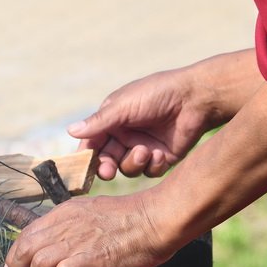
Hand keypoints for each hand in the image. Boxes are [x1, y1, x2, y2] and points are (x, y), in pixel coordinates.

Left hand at [3, 191, 177, 266]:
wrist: (156, 219)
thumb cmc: (131, 219)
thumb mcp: (91, 214)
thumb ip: (72, 227)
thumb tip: (58, 246)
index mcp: (64, 213)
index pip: (26, 234)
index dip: (15, 255)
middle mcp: (64, 225)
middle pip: (23, 249)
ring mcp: (75, 241)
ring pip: (36, 264)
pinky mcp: (89, 258)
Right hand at [69, 68, 210, 180]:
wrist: (197, 98)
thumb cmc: (157, 94)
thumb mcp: (123, 106)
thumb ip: (98, 122)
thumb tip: (70, 131)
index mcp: (112, 120)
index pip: (92, 143)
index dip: (86, 156)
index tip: (84, 169)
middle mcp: (125, 135)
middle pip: (107, 160)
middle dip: (106, 167)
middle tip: (108, 171)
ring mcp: (143, 147)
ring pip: (127, 168)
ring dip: (133, 162)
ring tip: (146, 151)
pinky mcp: (162, 157)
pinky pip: (149, 171)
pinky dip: (153, 165)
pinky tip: (161, 153)